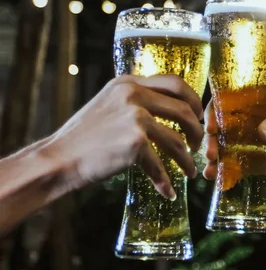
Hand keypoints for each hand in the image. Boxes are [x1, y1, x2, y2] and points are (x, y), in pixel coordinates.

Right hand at [45, 74, 203, 198]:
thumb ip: (136, 100)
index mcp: (128, 83)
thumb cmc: (85, 137)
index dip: (194, 99)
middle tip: (197, 146)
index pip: (175, 82)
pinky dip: (165, 181)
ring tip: (190, 172)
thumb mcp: (110, 105)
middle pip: (184, 110)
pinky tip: (167, 191)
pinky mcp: (134, 142)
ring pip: (177, 141)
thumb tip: (172, 109)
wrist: (58, 159)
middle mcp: (133, 95)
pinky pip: (160, 165)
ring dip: (187, 160)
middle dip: (196, 131)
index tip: (199, 115)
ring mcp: (135, 117)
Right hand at [202, 90, 265, 179]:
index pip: (226, 99)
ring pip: (224, 144)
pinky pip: (237, 160)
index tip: (211, 129)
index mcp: (254, 96)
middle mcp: (246, 114)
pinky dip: (228, 170)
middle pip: (220, 124)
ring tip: (211, 173)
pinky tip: (220, 181)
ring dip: (215, 158)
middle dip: (212, 140)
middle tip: (212, 155)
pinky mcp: (254, 152)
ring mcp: (248, 134)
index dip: (214, 113)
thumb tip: (263, 132)